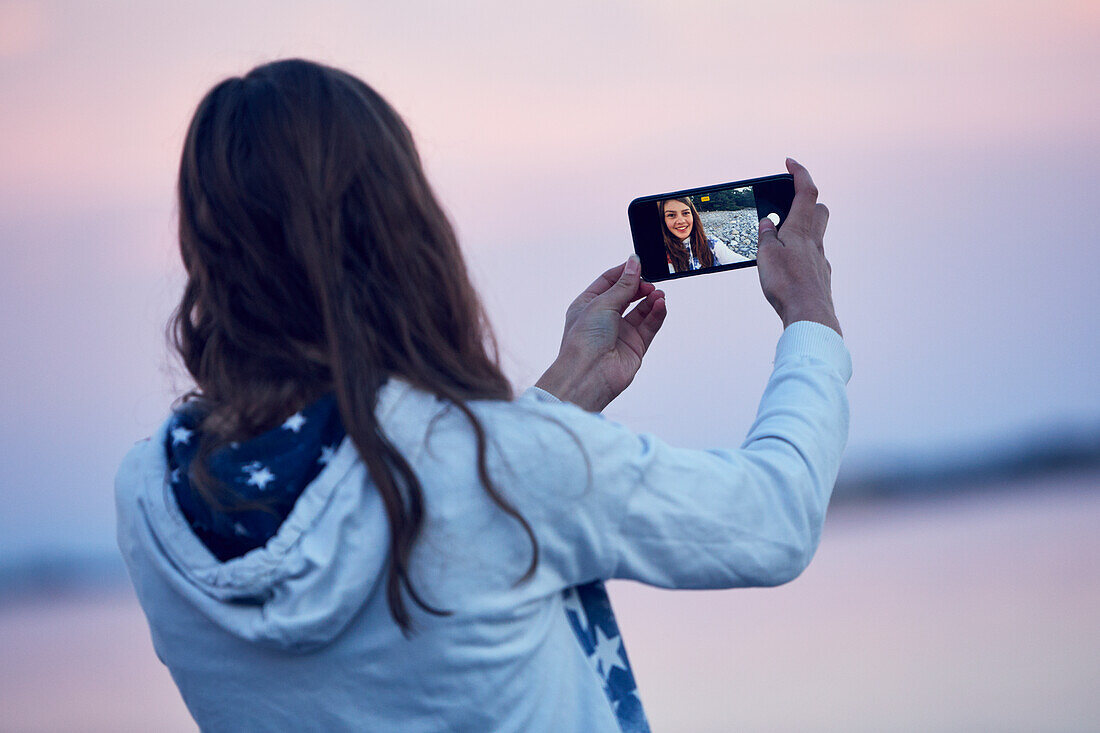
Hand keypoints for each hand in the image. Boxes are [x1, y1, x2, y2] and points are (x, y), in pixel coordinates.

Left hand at [536, 256, 666, 411]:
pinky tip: (661, 305)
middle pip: (627, 295)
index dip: (624, 272)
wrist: (588, 374)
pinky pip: (649, 326)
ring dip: (651, 300)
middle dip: (640, 286)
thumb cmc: (584, 339)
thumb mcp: (602, 303)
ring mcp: (620, 333)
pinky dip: (656, 314)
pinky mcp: (635, 347)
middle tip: (650, 281)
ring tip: (659, 294)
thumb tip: (634, 263)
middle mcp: (604, 319)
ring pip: (641, 310)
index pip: (608, 281)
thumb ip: (623, 284)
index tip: (639, 263)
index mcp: (588, 305)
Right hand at [757, 158, 841, 335]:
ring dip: (802, 229)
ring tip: (781, 239)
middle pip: (819, 210)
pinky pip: (813, 256)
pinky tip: (789, 267)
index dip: (799, 173)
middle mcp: (815, 241)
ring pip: (817, 234)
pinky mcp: (819, 276)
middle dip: (807, 201)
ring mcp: (819, 259)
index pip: (806, 192)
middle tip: (788, 203)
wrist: (809, 314)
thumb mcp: (766, 255)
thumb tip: (767, 223)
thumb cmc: (787, 284)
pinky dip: (801, 254)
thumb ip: (766, 236)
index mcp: (801, 230)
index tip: (790, 162)